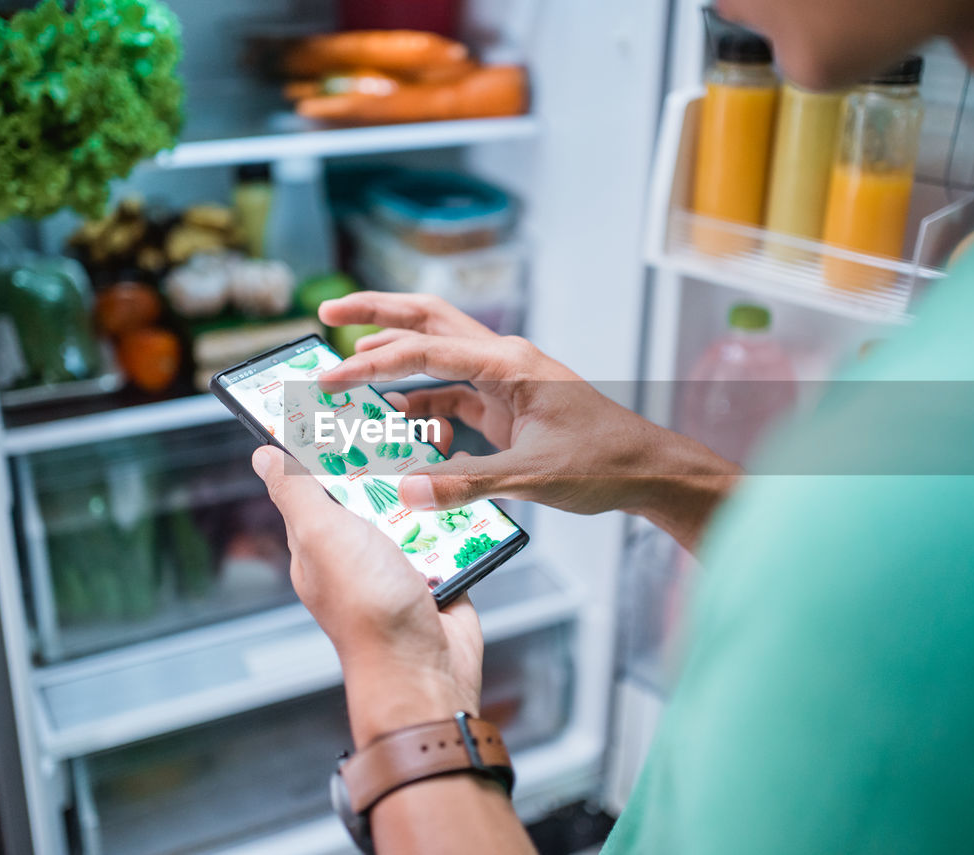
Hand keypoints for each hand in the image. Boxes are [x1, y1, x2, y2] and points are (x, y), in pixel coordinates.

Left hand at [252, 435, 480, 748]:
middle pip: (370, 480)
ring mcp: (399, 557)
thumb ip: (296, 492)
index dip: (324, 437)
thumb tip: (263, 454)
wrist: (426, 668)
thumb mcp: (322, 536)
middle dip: (387, 450)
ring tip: (442, 442)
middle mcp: (356, 545)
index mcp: (319, 537)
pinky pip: (449, 527)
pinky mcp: (439, 568)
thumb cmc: (368, 608)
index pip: (314, 474)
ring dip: (427, 478)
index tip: (341, 398)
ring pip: (413, 499)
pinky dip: (457, 511)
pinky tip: (464, 487)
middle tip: (404, 414)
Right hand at [318, 293, 739, 546]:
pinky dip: (420, 407)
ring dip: (394, 361)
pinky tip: (397, 423)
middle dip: (377, 314)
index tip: (331, 377)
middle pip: (428, 321)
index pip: (426, 351)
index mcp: (509, 364)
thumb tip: (405, 491)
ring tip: (348, 371)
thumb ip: (466, 483)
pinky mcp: (504, 406)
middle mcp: (502, 360)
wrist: (646, 469)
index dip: (372, 364)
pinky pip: (450, 396)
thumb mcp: (533, 476)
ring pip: (436, 356)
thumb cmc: (603, 462)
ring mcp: (502, 381)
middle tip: (327, 313)